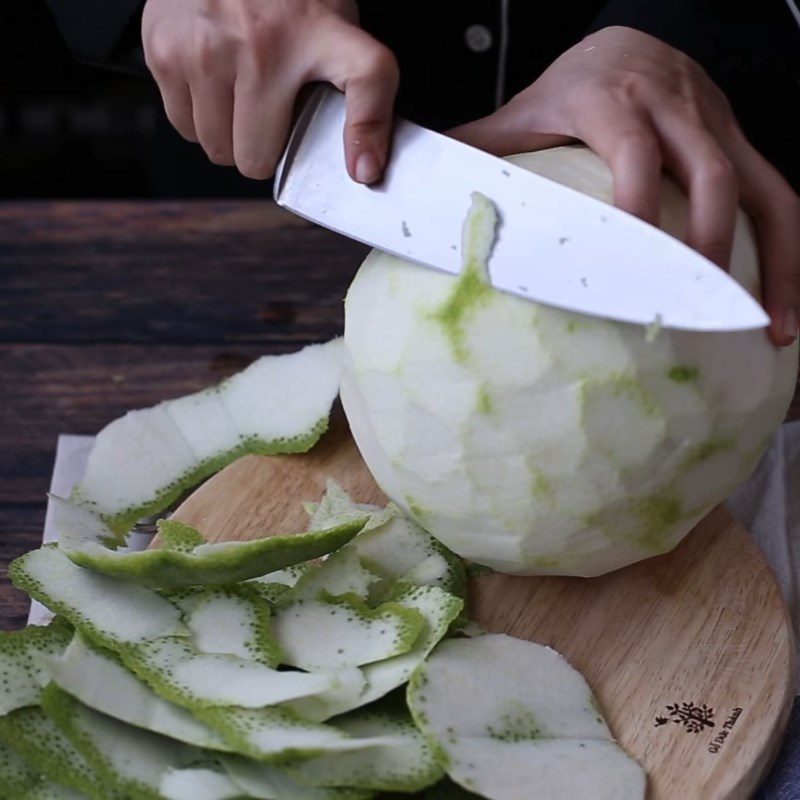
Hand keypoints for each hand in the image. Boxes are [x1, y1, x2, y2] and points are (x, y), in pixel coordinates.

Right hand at [141, 0, 397, 182]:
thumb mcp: (337, 27)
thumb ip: (361, 94)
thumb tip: (364, 171)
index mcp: (320, 34)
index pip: (366, 80)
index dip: (366, 132)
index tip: (363, 169)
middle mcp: (262, 44)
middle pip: (256, 159)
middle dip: (263, 148)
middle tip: (270, 113)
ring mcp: (207, 50)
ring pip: (217, 149)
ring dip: (228, 135)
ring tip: (241, 95)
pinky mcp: (166, 51)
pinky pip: (184, 125)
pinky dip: (198, 116)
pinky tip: (213, 81)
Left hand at [449, 26, 799, 345]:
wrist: (628, 41)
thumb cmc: (572, 87)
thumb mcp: (524, 111)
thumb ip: (481, 149)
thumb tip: (422, 189)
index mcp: (616, 102)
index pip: (635, 155)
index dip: (638, 206)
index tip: (630, 263)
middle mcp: (677, 109)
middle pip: (710, 175)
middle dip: (707, 243)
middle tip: (688, 305)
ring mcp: (718, 124)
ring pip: (762, 188)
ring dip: (772, 259)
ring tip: (767, 324)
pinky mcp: (740, 142)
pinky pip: (778, 194)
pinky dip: (786, 250)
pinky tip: (779, 301)